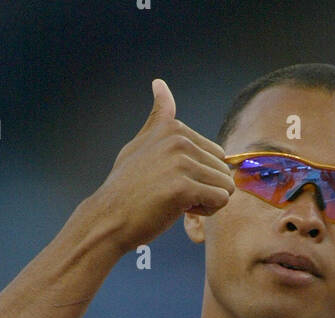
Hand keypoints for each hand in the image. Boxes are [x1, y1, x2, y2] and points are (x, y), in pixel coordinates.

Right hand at [91, 78, 235, 253]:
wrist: (110, 217)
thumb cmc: (128, 187)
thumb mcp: (141, 143)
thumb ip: (159, 118)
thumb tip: (160, 83)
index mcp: (173, 128)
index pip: (216, 154)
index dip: (200, 174)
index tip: (172, 180)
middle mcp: (178, 140)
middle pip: (223, 170)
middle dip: (206, 188)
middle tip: (175, 195)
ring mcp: (181, 162)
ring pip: (225, 186)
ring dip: (207, 201)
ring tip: (177, 202)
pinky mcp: (183, 187)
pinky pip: (220, 201)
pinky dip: (206, 211)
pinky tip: (181, 210)